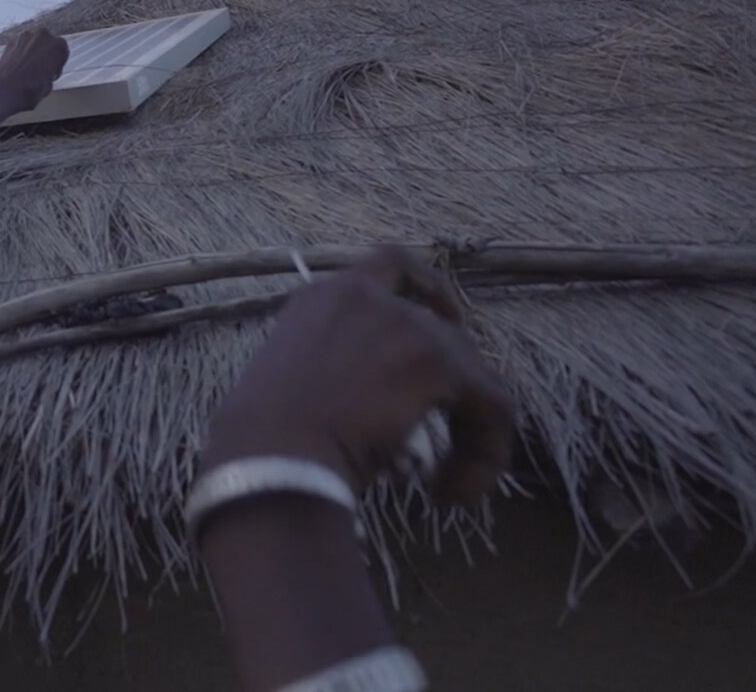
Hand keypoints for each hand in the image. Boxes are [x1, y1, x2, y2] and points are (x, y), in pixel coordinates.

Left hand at [0, 28, 68, 121]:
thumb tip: (46, 72)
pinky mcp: (11, 40)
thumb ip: (51, 72)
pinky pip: (21, 45)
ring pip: (34, 43)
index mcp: (58, 45)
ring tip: (27, 69)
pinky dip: (21, 52)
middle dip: (45, 55)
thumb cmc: (31, 89)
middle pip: (48, 44)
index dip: (57, 65)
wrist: (5, 90)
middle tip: (40, 71)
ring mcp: (26, 35)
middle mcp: (44, 35)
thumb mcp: (50, 84)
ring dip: (32, 52)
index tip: (52, 74)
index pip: (62, 53)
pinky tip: (18, 66)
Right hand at [202, 247, 514, 505]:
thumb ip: (335, 369)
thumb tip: (372, 405)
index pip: (390, 264)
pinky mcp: (435, 360)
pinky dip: (484, 451)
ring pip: (472, 370)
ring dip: (468, 427)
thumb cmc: (263, 437)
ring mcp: (404, 323)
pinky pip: (492, 405)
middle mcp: (367, 297)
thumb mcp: (294, 383)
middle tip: (443, 439)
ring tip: (444, 482)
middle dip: (453, 383)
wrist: (272, 455)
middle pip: (442, 329)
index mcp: (323, 298)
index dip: (428, 288)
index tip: (445, 319)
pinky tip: (452, 492)